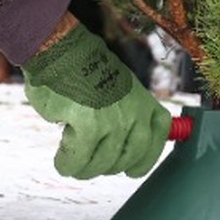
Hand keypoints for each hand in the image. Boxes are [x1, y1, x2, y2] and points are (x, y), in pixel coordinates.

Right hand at [21, 21, 169, 178]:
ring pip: (103, 164)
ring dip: (85, 169)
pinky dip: (68, 164)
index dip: (146, 159)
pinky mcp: (89, 125)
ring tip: (72, 164)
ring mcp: (113, 120)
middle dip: (108, 168)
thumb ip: (127, 111)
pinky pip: (78, 159)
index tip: (132, 170)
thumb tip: (124, 143)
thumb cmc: (83, 68)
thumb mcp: (118, 85)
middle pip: (128, 158)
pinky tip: (61, 161)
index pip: (158, 136)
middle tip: (90, 166)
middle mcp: (134, 113)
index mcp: (143, 100)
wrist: (61, 49)